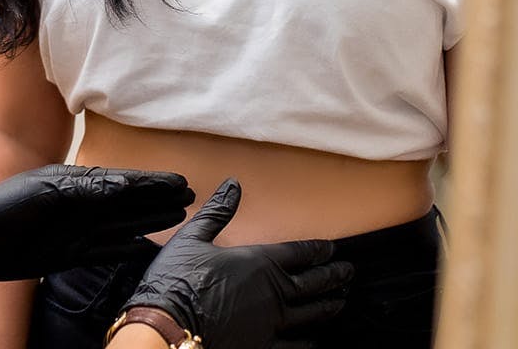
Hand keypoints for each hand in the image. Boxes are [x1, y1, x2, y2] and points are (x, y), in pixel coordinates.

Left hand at [0, 165, 191, 284]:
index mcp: (75, 185)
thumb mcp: (46, 193)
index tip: (180, 182)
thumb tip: (124, 186)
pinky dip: (124, 248)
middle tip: (190, 196)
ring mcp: (75, 231)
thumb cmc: (4, 207)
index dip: (153, 183)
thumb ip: (86, 190)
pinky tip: (144, 247)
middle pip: (128, 203)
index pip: (123, 183)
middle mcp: (79, 206)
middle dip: (158, 199)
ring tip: (177, 216)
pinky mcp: (67, 254)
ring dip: (148, 221)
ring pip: (122, 225)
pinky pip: (104, 251)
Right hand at [124, 179, 353, 348]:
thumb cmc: (177, 280)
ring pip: (312, 314)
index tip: (332, 249)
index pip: (300, 253)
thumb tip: (233, 185)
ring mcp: (273, 323)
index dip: (318, 250)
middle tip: (348, 272)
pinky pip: (296, 345)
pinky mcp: (263, 346)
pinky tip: (315, 341)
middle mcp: (274, 293)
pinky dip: (309, 342)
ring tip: (340, 302)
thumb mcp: (193, 237)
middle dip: (334, 276)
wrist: (169, 326)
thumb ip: (218, 211)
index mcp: (260, 263)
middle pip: (315, 283)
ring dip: (329, 306)